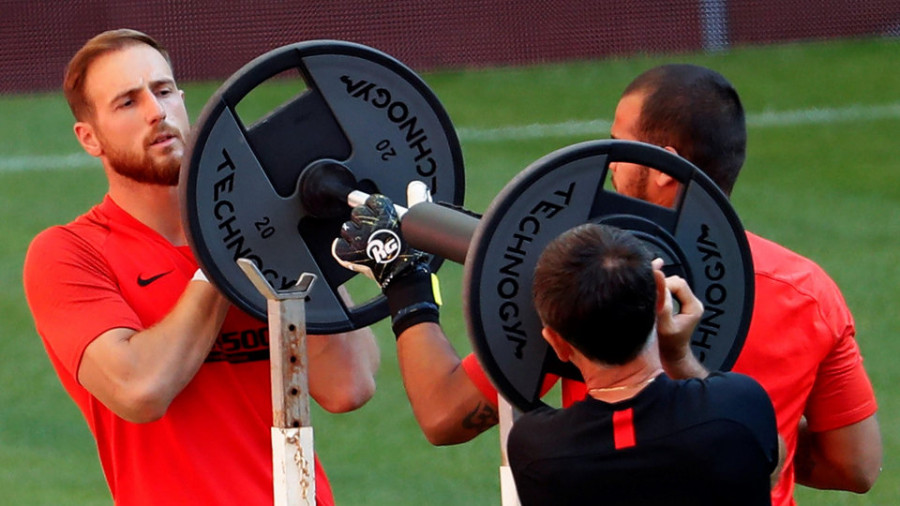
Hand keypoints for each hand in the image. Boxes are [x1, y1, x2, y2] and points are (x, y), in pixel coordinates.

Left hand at [332, 183, 439, 336]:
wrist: (406, 277)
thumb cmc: (412, 254)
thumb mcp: (416, 223)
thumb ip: (415, 200)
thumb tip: (416, 185)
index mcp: (386, 212)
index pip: (372, 201)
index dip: (374, 210)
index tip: (378, 217)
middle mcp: (370, 223)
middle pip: (357, 213)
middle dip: (363, 222)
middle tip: (374, 234)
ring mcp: (359, 239)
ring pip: (347, 228)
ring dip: (353, 236)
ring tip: (366, 245)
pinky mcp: (350, 254)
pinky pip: (338, 246)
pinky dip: (343, 250)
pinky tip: (354, 253)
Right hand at [653, 258, 706, 377]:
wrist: (671, 355)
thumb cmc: (669, 345)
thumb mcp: (664, 325)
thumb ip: (662, 304)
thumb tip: (658, 282)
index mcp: (694, 306)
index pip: (678, 283)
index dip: (663, 285)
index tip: (652, 293)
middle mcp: (692, 302)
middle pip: (674, 282)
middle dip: (661, 288)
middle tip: (651, 299)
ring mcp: (685, 303)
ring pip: (670, 286)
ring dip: (659, 291)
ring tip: (652, 303)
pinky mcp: (678, 304)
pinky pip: (668, 291)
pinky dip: (659, 294)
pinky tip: (654, 301)